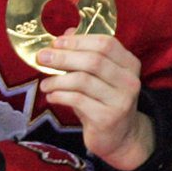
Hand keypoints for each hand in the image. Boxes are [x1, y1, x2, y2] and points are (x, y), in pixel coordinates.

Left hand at [35, 31, 152, 168]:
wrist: (120, 137)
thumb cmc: (103, 102)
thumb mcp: (98, 77)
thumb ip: (85, 54)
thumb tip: (66, 32)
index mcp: (129, 64)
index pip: (105, 43)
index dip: (78, 41)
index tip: (55, 42)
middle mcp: (129, 80)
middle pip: (93, 61)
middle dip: (63, 57)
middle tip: (42, 58)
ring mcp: (120, 100)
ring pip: (83, 81)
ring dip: (57, 80)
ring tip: (45, 84)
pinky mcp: (107, 118)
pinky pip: (77, 100)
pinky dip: (59, 96)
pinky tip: (51, 97)